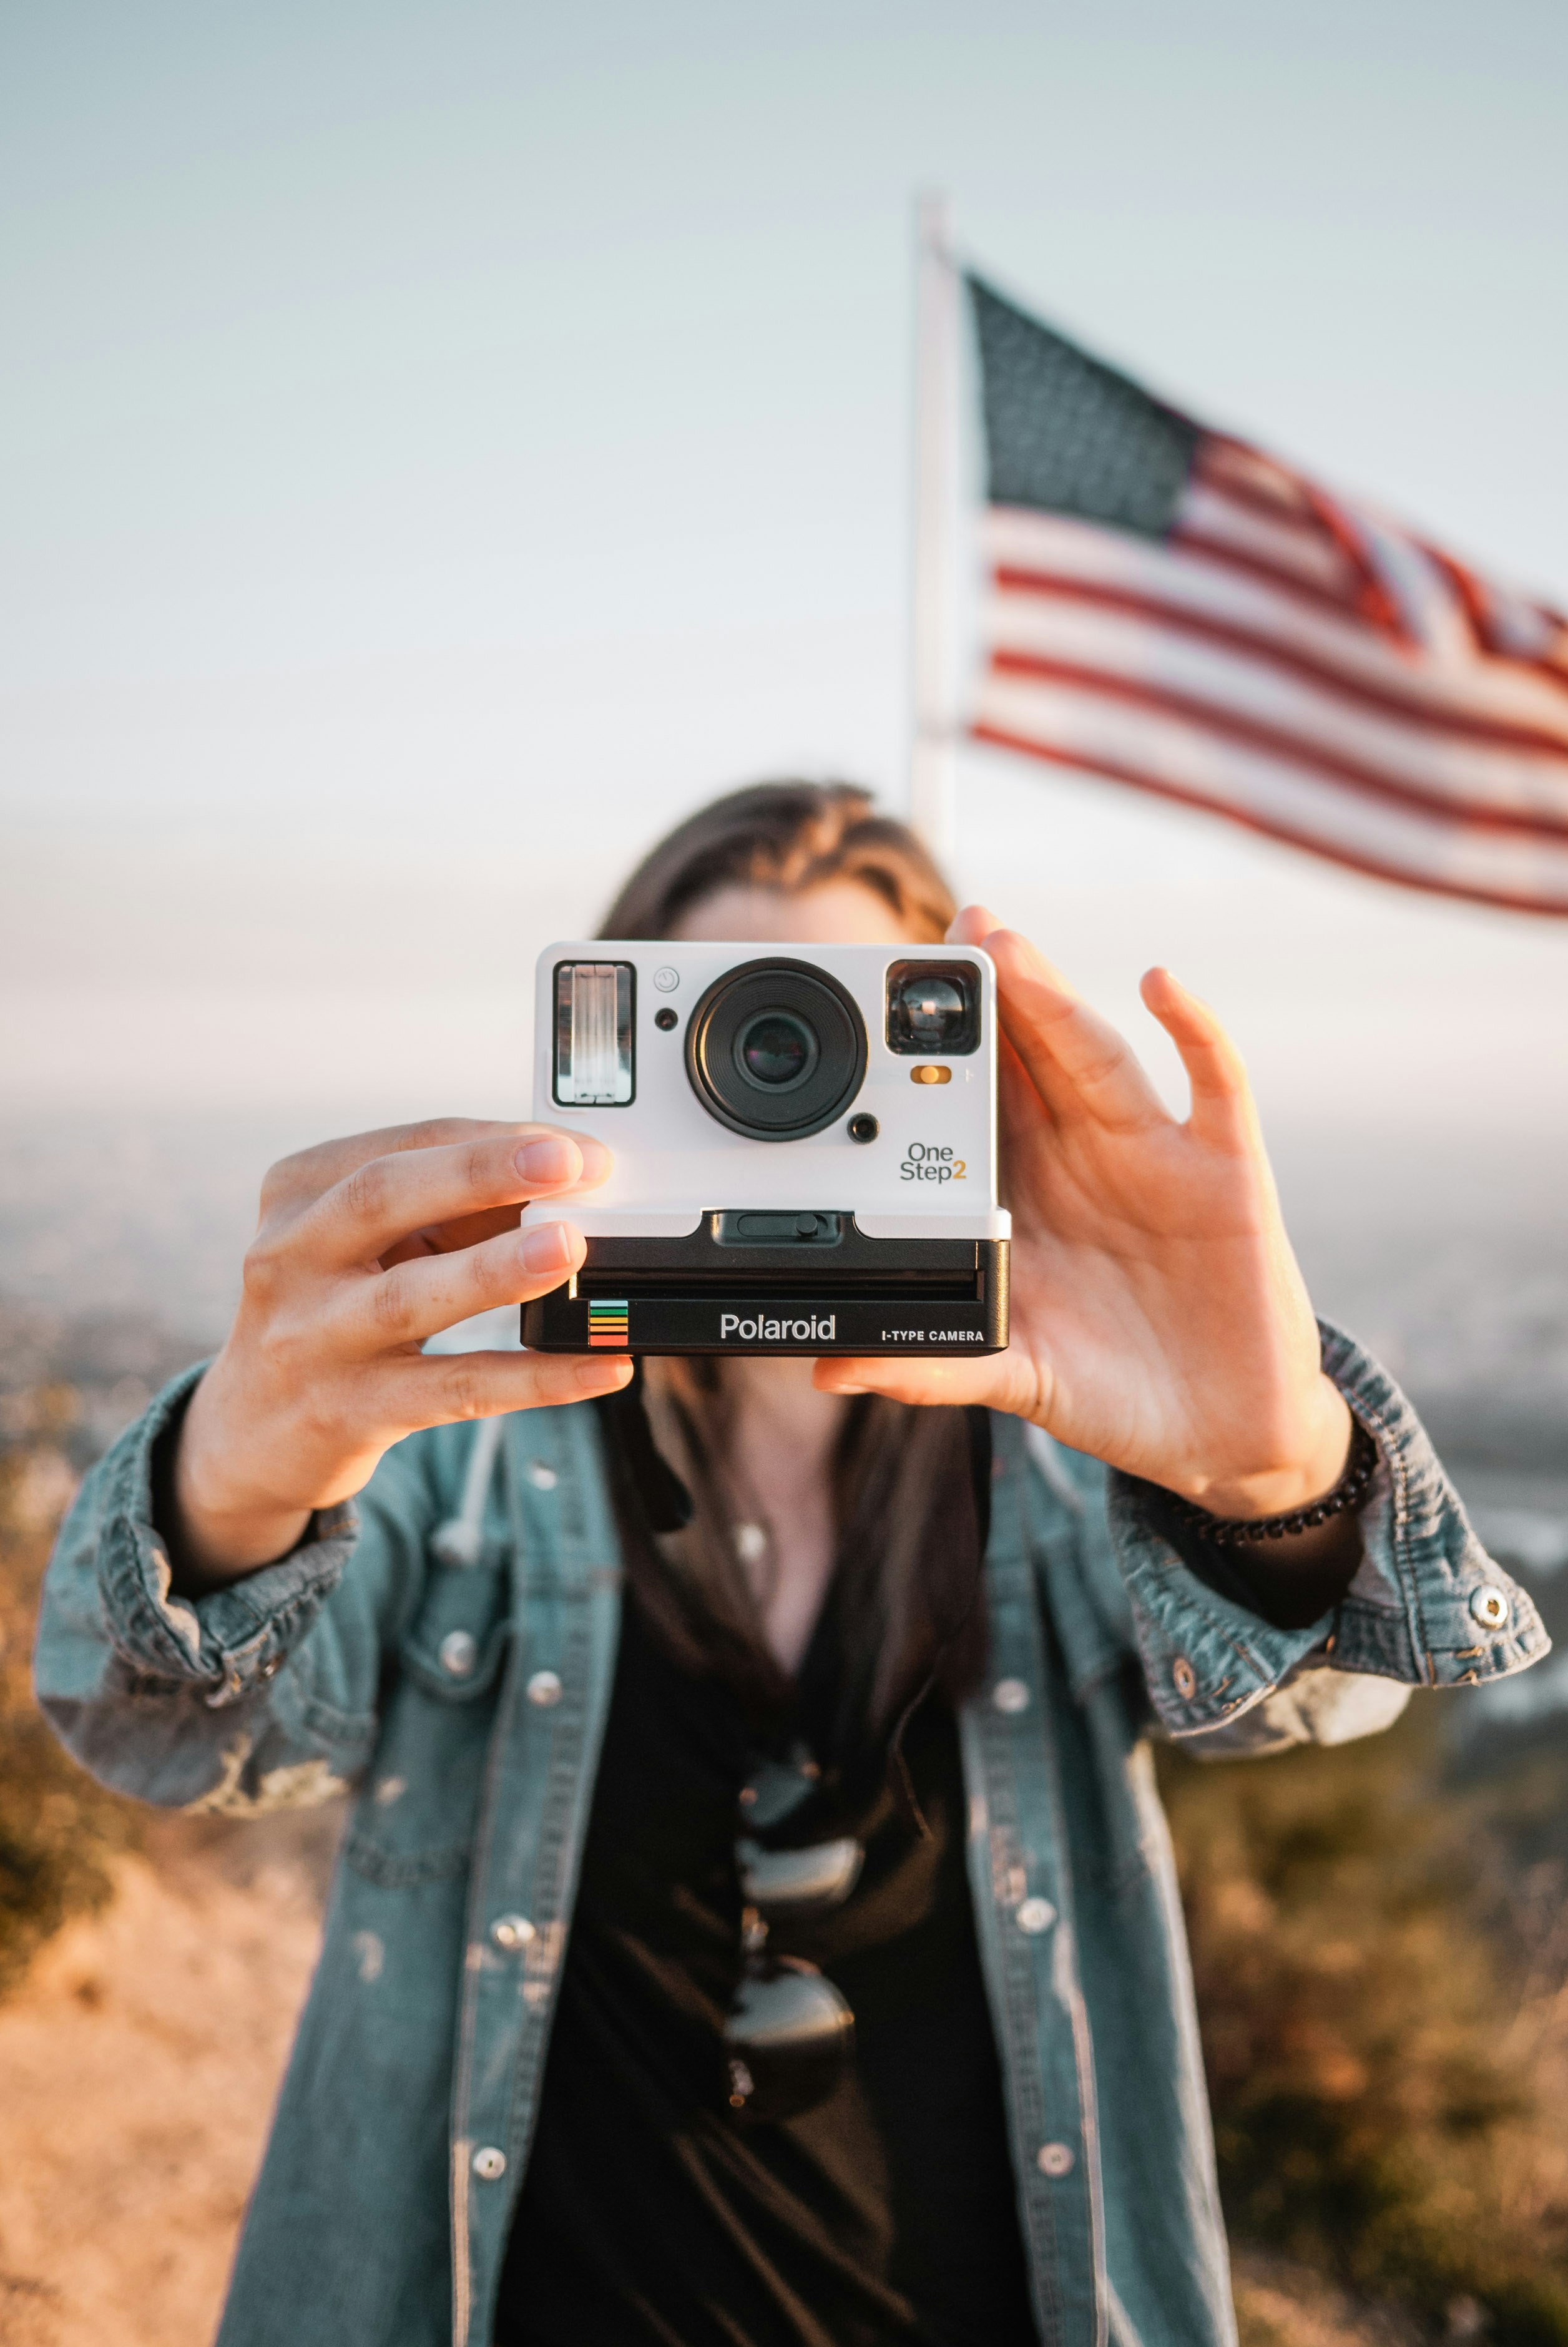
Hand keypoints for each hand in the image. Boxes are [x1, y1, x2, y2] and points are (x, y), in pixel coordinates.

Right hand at [172, 1118, 629, 1584]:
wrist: (254, 1431)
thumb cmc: (334, 1311)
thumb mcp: (370, 1245)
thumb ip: (454, 1212)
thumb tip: (573, 1189)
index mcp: (301, 1191)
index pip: (408, 1145)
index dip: (497, 1140)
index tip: (578, 1146)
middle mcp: (290, 1255)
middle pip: (383, 1196)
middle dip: (479, 1173)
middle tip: (569, 1163)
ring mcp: (310, 1337)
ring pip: (407, 1298)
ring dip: (495, 1270)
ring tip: (570, 1249)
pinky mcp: (344, 1411)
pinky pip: (454, 1392)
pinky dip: (536, 1379)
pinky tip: (602, 1368)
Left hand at [815, 911, 1350, 1518]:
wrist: (1223, 1434)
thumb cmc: (1114, 1392)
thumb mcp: (1017, 1376)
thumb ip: (933, 1366)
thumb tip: (831, 1370)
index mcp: (1023, 1194)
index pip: (969, 1104)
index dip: (932, 1050)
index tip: (883, 995)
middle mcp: (1084, 1156)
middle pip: (1027, 1057)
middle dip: (988, 993)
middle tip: (944, 930)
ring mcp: (1155, 1156)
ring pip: (1097, 1057)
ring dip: (1053, 999)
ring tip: (1005, 945)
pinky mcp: (1226, 1172)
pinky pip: (1215, 1084)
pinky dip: (1195, 1029)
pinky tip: (1160, 984)